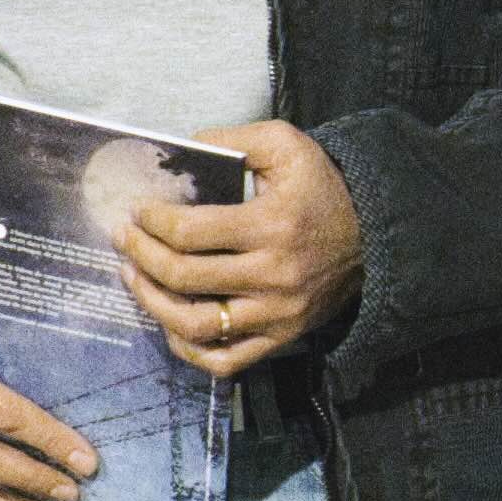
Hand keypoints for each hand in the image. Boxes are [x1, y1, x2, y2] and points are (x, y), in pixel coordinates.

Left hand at [120, 118, 364, 374]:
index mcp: (272, 225)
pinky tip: (170, 323)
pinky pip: (225, 361)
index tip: (137, 211)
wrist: (376, 234)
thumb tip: (179, 151)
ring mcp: (278, 313)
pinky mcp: (282, 336)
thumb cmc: (322, 187)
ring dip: (153, 303)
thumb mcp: (286, 144)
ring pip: (197, 325)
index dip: (150, 222)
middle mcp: (274, 275)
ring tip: (134, 278)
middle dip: (141, 255)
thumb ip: (232, 140)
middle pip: (184, 276)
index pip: (188, 232)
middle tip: (125, 238)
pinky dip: (189, 348)